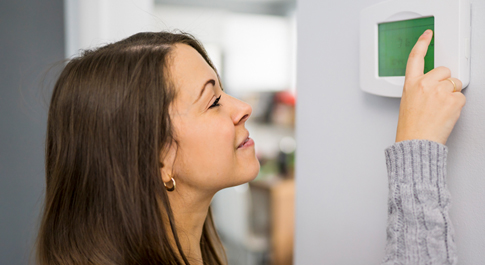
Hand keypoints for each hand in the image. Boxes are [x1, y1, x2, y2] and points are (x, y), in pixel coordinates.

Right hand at [395, 30, 465, 144]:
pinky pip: (461, 97)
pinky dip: (456, 105)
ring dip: (451, 94)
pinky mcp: (453, 100)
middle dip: (445, 81)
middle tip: (438, 97)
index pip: (415, 58)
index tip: (428, 35)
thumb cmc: (411, 127)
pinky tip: (446, 114)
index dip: (422, 43)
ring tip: (440, 109)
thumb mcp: (408, 102)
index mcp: (411, 84)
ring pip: (454, 84)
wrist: (417, 142)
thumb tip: (435, 83)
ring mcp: (440, 91)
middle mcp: (425, 84)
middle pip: (444, 71)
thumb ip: (420, 88)